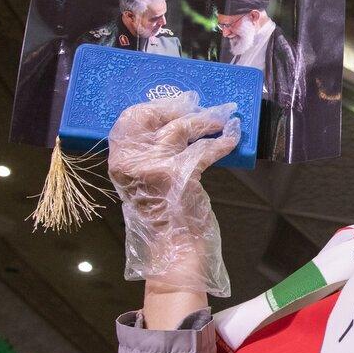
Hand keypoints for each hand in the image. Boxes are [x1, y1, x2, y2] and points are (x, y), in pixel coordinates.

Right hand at [107, 91, 240, 296]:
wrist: (173, 248)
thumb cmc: (163, 216)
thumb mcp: (145, 182)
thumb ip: (149, 156)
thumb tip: (173, 127)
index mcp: (120, 161)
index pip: (131, 119)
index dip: (157, 107)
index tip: (178, 105)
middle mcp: (132, 160)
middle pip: (157, 118)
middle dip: (182, 109)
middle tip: (202, 109)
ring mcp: (154, 165)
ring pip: (182, 128)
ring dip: (206, 121)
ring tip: (221, 120)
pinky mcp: (180, 173)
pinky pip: (205, 149)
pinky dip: (222, 141)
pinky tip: (233, 136)